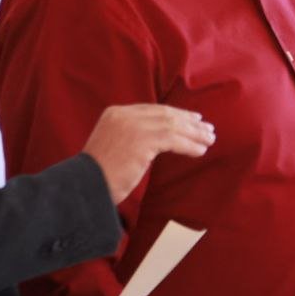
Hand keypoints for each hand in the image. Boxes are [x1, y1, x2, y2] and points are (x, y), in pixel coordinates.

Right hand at [83, 104, 215, 203]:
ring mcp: (132, 126)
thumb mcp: (115, 145)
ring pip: (172, 126)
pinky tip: (200, 151)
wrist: (84, 186)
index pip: (154, 110)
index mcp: (115, 113)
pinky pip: (173, 140)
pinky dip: (189, 145)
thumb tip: (161, 136)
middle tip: (208, 129)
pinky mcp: (142, 141)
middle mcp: (124, 115)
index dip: (177, 114)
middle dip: (189, 122)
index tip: (194, 119)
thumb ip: (134, 135)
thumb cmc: (100, 173)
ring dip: (194, 134)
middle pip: (165, 114)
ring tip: (209, 140)